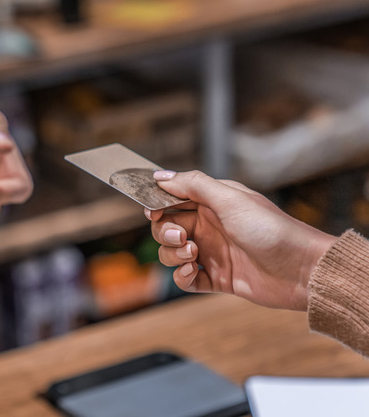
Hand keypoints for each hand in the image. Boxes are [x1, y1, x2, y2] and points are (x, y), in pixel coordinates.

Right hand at [145, 170, 335, 310]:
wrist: (302, 270)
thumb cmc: (270, 230)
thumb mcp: (230, 199)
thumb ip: (193, 185)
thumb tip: (159, 176)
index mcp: (212, 204)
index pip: (172, 201)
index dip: (158, 206)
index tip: (153, 212)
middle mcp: (209, 227)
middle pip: (166, 229)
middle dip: (165, 233)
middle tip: (182, 237)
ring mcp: (211, 254)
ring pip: (171, 254)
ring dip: (173, 255)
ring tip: (193, 255)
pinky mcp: (216, 279)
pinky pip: (185, 279)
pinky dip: (182, 277)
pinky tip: (193, 273)